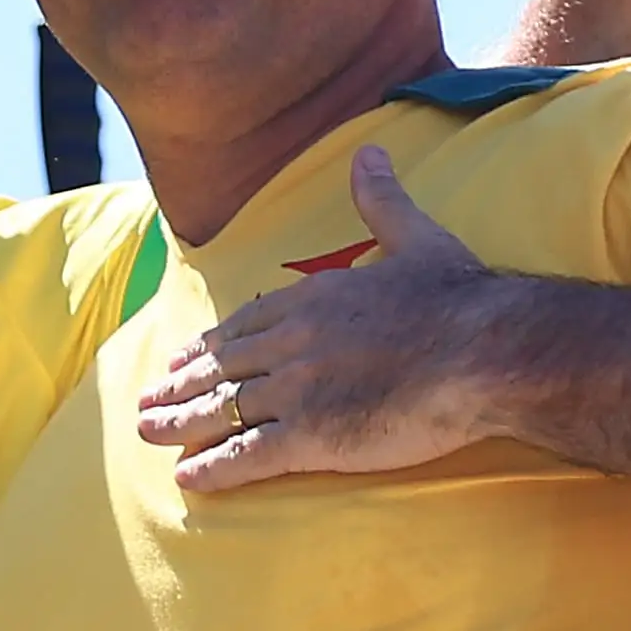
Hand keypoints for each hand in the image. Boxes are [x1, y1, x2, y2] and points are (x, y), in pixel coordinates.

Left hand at [140, 145, 510, 492]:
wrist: (484, 350)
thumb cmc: (459, 298)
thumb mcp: (416, 237)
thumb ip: (382, 200)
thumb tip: (369, 151)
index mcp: (313, 300)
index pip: (246, 325)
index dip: (211, 344)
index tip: (182, 355)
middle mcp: (292, 342)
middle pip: (221, 367)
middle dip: (180, 383)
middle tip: (147, 397)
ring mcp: (297, 390)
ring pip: (222, 409)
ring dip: (179, 422)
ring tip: (145, 431)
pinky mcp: (312, 436)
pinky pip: (247, 455)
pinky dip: (213, 467)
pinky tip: (186, 478)